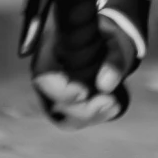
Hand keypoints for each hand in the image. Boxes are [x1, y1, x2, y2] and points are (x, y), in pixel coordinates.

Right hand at [32, 0, 148, 129]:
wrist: (103, 41)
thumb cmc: (104, 38)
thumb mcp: (113, 42)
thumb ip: (113, 60)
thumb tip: (105, 85)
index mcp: (49, 53)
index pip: (43, 79)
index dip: (61, 91)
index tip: (84, 92)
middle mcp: (46, 76)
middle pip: (52, 104)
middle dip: (82, 110)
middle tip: (110, 101)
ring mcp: (53, 93)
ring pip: (63, 117)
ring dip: (90, 116)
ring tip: (114, 104)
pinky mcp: (64, 104)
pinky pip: (74, 120)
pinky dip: (94, 117)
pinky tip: (113, 107)